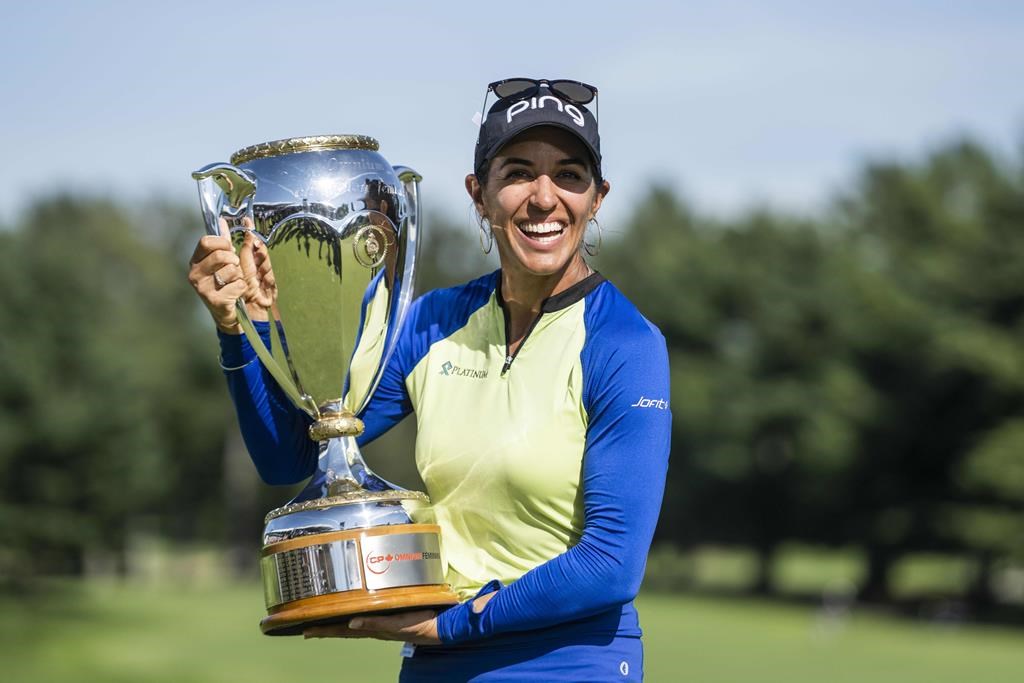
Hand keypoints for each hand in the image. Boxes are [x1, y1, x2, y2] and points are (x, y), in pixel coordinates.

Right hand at [188, 218, 274, 333]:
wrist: (226, 312)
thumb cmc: (225, 283)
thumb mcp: (224, 259)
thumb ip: (223, 241)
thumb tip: (222, 220)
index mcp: (196, 261)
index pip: (206, 241)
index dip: (222, 243)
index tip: (228, 248)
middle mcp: (195, 273)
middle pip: (220, 255)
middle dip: (233, 260)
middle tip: (233, 268)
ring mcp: (202, 288)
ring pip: (231, 270)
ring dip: (238, 276)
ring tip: (232, 283)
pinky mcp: (214, 300)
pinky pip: (237, 285)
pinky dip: (241, 288)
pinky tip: (234, 294)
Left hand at [304, 609, 439, 644]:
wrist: (439, 626)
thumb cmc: (418, 625)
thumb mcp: (396, 624)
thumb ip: (375, 624)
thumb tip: (352, 623)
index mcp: (372, 628)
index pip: (342, 630)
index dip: (324, 630)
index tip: (306, 631)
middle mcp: (373, 626)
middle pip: (343, 628)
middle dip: (326, 628)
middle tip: (307, 628)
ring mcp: (380, 622)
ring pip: (353, 623)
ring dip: (338, 623)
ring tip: (324, 622)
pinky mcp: (389, 616)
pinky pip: (366, 616)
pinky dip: (356, 615)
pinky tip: (354, 613)